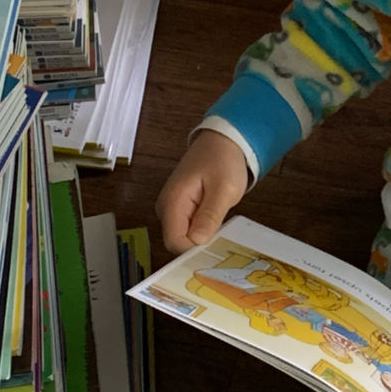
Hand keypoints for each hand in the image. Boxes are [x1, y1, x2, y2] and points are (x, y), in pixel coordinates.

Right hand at [156, 128, 250, 253]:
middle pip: (177, 243)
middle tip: (222, 236)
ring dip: (202, 237)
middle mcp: (166, 208)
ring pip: (183, 237)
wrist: (222, 141)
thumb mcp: (224, 189)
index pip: (175, 242)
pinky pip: (188, 229)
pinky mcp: (180, 209)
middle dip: (198, 245)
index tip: (215, 247)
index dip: (194, 250)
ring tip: (221, 225)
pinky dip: (203, 230)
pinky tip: (216, 222)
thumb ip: (210, 216)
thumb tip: (197, 240)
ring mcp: (172, 209)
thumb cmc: (223, 160)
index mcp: (173, 202)